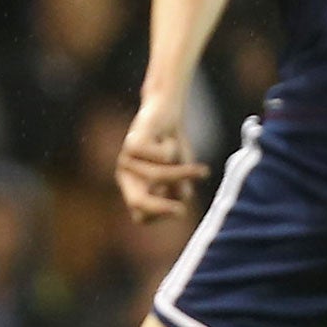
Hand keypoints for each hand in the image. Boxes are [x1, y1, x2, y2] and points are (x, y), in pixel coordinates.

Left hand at [116, 101, 209, 223]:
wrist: (166, 110)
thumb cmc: (172, 145)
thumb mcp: (180, 173)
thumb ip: (178, 189)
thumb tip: (179, 203)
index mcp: (132, 186)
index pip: (140, 215)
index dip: (159, 216)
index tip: (180, 210)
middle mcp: (126, 174)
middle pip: (138, 201)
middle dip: (160, 208)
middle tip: (182, 210)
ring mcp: (126, 158)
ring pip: (158, 176)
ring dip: (184, 174)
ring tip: (201, 170)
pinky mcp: (132, 142)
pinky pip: (163, 156)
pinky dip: (175, 149)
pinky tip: (170, 137)